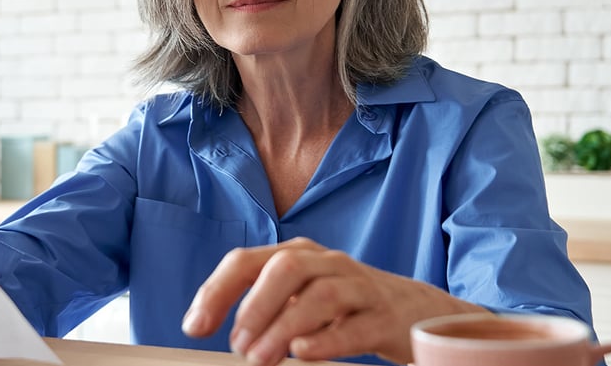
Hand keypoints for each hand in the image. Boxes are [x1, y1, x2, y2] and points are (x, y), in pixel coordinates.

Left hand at [181, 237, 484, 365]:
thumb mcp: (300, 297)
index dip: (216, 291)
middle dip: (255, 305)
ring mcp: (360, 287)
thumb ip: (262, 307)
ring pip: (321, 295)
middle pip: (286, 267)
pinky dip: (327, 339)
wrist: (415, 311)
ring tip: (261, 358)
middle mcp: (328, 263)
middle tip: (237, 345)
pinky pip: (357, 325)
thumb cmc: (345, 306)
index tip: (194, 326)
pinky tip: (303, 352)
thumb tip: (216, 329)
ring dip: (284, 326)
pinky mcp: (385, 318)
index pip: (247, 261)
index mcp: (298, 255)